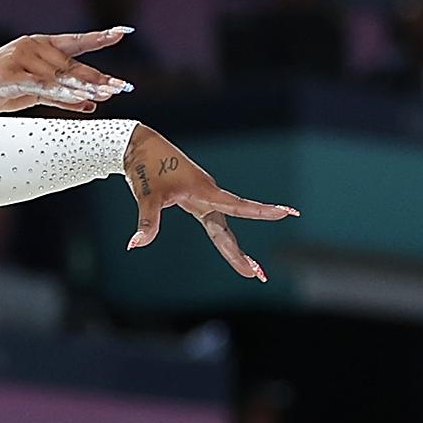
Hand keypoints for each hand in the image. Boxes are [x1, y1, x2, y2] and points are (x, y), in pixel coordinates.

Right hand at [0, 29, 133, 115]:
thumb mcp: (34, 92)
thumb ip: (62, 96)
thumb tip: (90, 104)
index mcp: (40, 45)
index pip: (75, 42)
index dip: (98, 38)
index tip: (122, 33)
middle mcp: (33, 47)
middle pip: (72, 64)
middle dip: (97, 77)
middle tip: (119, 87)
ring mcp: (22, 58)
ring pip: (60, 75)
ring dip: (84, 87)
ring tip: (105, 94)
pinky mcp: (11, 74)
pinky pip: (42, 85)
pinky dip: (62, 93)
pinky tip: (80, 98)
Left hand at [123, 127, 295, 280]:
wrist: (141, 147)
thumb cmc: (146, 169)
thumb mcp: (146, 196)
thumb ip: (147, 222)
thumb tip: (135, 245)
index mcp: (204, 191)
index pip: (237, 206)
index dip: (262, 212)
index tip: (287, 212)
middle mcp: (209, 195)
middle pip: (228, 231)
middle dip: (241, 254)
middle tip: (259, 275)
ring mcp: (204, 197)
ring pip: (223, 228)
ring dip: (234, 250)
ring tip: (251, 269)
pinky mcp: (196, 198)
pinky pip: (215, 221)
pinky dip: (224, 237)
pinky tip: (231, 249)